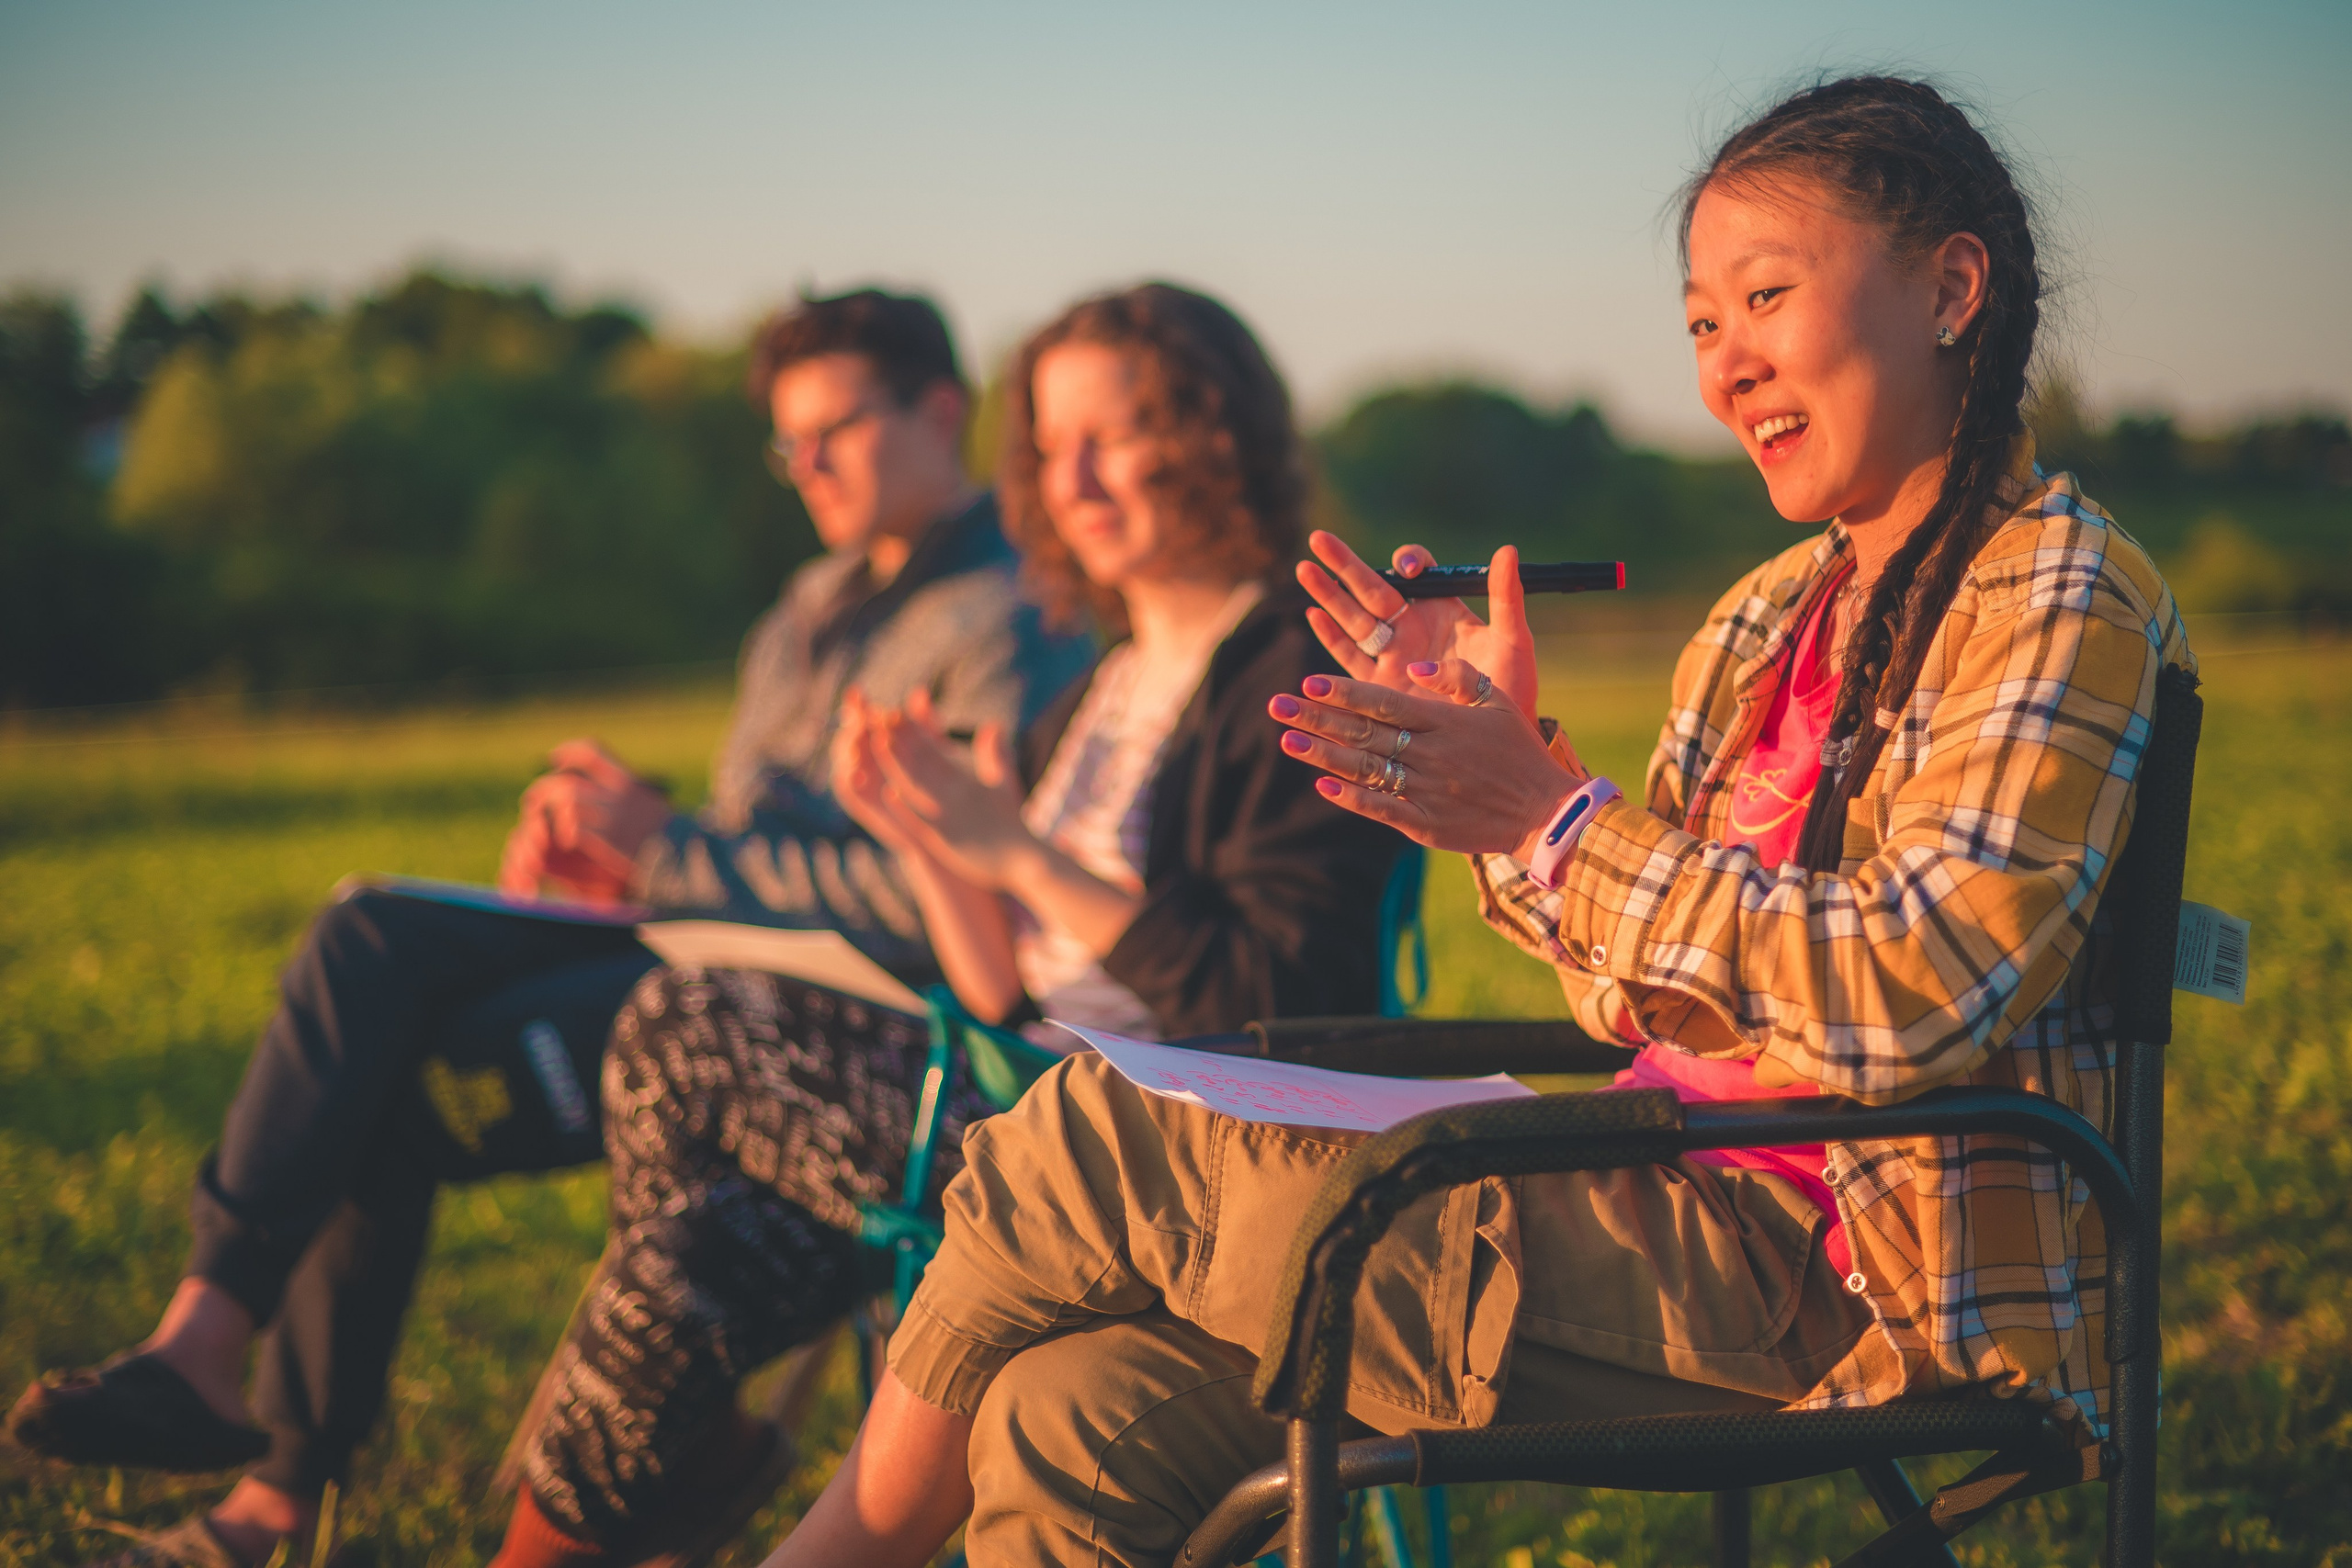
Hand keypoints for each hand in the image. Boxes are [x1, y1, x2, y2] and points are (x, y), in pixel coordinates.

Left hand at [498, 738, 672, 903]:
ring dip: (551, 811)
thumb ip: (625, 795)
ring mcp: (612, 814)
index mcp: (628, 781)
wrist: (684, 855)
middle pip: (568, 779)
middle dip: (544, 788)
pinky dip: (565, 832)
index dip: (568, 751)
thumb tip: (598, 790)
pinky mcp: (606, 836)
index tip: (554, 757)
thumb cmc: (668, 835)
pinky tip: (567, 842)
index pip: (592, 752)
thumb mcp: (649, 804)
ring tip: (543, 824)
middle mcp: (618, 793)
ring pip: (567, 800)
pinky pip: (573, 827)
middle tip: (533, 799)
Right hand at [831, 690, 924, 854]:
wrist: (942, 823)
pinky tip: (855, 771)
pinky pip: (848, 792)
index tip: (858, 691)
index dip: (857, 705)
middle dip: (847, 723)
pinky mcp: (862, 804)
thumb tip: (920, 692)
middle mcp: (863, 760)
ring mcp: (860, 781)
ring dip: (844, 749)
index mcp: (877, 741)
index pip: (860, 718)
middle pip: (847, 736)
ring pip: (842, 762)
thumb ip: (925, 722)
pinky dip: (848, 780)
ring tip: (852, 737)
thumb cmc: (940, 778)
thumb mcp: (934, 746)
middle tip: (851, 711)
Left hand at [858, 690, 1036, 890]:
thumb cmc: (1012, 825)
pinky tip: (887, 793)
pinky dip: (904, 806)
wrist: (1025, 859)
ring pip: (917, 784)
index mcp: (966, 781)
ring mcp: (949, 816)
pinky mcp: (945, 839)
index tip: (896, 712)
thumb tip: (993, 726)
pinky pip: (921, 820)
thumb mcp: (1003, 784)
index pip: (935, 749)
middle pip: (922, 760)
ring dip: (896, 762)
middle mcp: (956, 794)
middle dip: (900, 738)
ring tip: (877, 741)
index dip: (914, 730)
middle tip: (878, 716)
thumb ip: (994, 755)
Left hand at [1271, 662, 1581, 856]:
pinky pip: (1381, 808)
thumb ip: (1457, 677)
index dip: (1343, 692)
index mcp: (1443, 721)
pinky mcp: (1426, 824)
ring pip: (1365, 768)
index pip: (1383, 702)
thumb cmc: (1520, 751)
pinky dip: (1351, 797)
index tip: (1308, 682)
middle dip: (1316, 718)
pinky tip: (1321, 784)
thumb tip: (1417, 666)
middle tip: (1276, 705)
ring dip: (1322, 754)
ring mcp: (1425, 790)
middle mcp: (1430, 754)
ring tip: (1286, 740)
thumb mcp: (1497, 699)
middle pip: (1363, 733)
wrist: (1545, 812)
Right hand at [1295, 532, 1541, 720]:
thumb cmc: (1513, 688)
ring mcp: (1393, 656)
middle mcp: (1413, 627)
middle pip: (1372, 587)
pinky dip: (1331, 637)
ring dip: (1328, 594)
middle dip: (1344, 565)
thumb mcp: (1513, 640)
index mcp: (1442, 609)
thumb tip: (1508, 549)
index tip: (1410, 571)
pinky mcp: (1379, 687)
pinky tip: (1313, 615)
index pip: (1417, 572)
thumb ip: (1506, 597)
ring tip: (1304, 569)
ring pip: (1354, 618)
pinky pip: (1351, 658)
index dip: (1408, 563)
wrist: (1498, 744)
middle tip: (1318, 539)